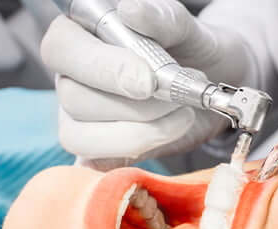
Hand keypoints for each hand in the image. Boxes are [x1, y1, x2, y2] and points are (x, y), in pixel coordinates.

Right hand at [41, 0, 256, 168]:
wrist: (214, 85)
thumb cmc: (193, 50)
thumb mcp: (186, 29)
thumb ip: (162, 17)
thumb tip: (131, 10)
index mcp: (82, 37)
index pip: (62, 49)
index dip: (102, 69)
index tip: (148, 83)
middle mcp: (72, 78)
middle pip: (75, 100)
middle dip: (137, 107)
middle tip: (180, 97)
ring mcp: (80, 119)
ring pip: (82, 137)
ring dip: (141, 133)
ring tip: (182, 115)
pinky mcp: (98, 152)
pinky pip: (95, 165)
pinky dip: (130, 158)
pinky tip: (163, 139)